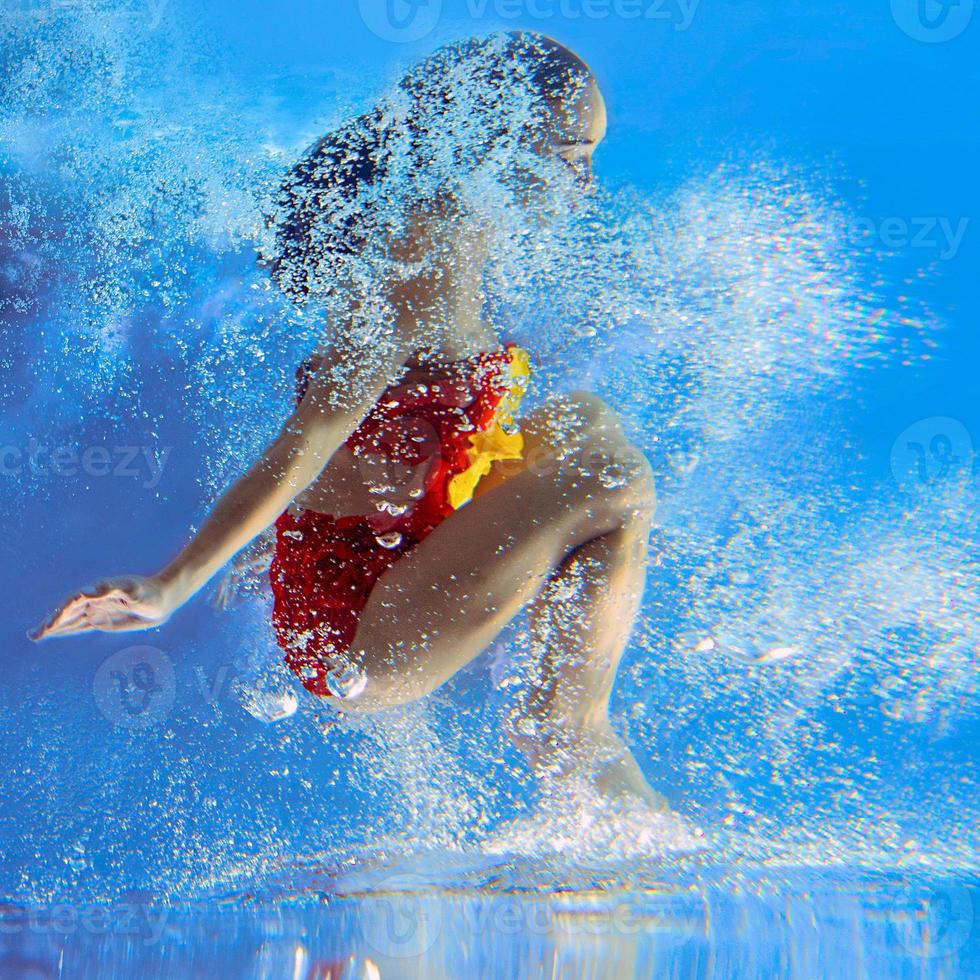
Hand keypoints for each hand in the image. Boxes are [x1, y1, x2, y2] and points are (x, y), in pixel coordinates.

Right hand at [29, 575, 175, 640]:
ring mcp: (98, 609)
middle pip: (68, 611)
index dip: (62, 612)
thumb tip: (88, 590)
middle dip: (52, 622)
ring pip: (71, 619)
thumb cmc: (150, 593)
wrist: (164, 599)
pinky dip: (67, 629)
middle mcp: (95, 599)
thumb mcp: (135, 590)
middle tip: (34, 634)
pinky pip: (81, 625)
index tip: (51, 624)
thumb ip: (113, 589)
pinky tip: (55, 633)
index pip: (75, 601)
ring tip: (35, 635)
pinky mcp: (103, 619)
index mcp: (100, 590)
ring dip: (54, 627)